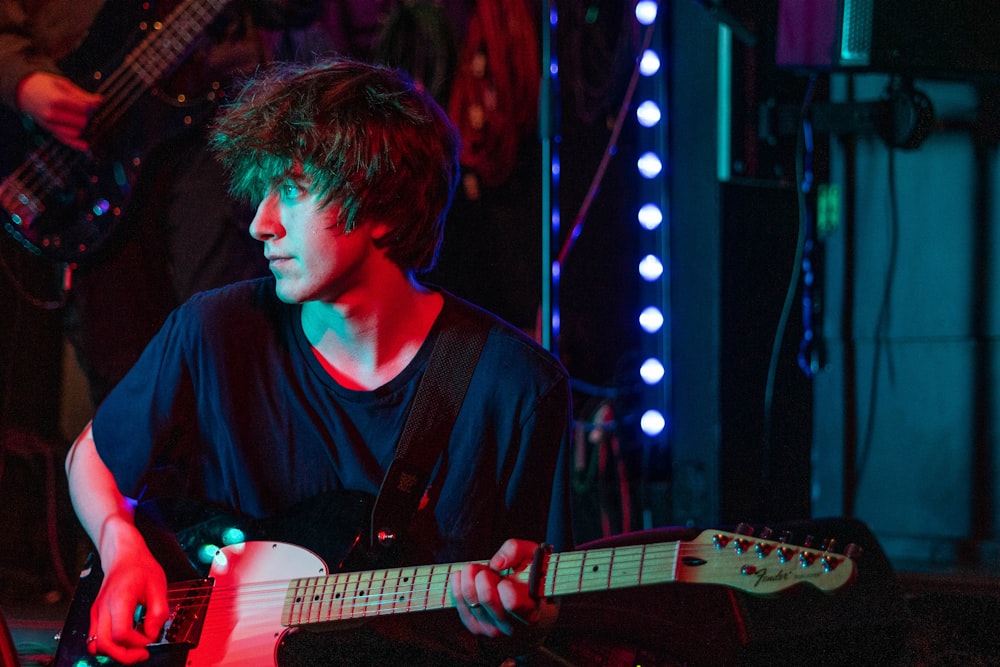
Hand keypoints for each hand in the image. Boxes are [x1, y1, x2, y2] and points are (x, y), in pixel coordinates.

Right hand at [16, 72, 101, 150]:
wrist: (25, 92)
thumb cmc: (45, 86)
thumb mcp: (63, 84)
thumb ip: (82, 94)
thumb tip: (99, 100)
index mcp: (56, 100)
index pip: (83, 108)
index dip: (91, 106)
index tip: (91, 103)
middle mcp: (52, 114)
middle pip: (81, 121)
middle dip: (86, 116)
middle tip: (85, 110)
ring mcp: (50, 124)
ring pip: (76, 132)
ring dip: (82, 127)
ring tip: (80, 118)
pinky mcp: (50, 130)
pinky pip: (65, 140)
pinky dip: (76, 144)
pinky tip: (86, 145)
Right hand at [87, 529, 168, 663]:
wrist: (123, 555)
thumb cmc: (141, 568)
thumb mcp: (159, 586)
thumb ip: (158, 612)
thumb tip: (152, 634)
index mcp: (120, 599)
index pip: (121, 633)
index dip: (138, 642)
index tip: (151, 638)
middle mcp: (103, 608)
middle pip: (105, 645)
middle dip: (125, 656)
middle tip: (143, 654)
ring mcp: (96, 612)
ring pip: (96, 646)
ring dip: (115, 653)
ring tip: (134, 648)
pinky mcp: (95, 615)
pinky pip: (95, 639)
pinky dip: (109, 646)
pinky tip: (125, 641)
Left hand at [449, 538, 554, 637]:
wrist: (527, 606)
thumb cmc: (531, 579)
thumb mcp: (532, 556)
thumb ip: (516, 551)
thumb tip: (496, 564)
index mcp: (531, 611)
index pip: (512, 602)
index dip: (505, 585)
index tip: (505, 579)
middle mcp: (512, 626)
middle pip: (486, 598)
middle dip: (484, 576)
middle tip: (488, 572)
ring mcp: (493, 630)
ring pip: (470, 599)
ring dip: (470, 578)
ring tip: (479, 573)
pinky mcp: (476, 628)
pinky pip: (459, 604)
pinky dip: (459, 585)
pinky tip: (465, 576)